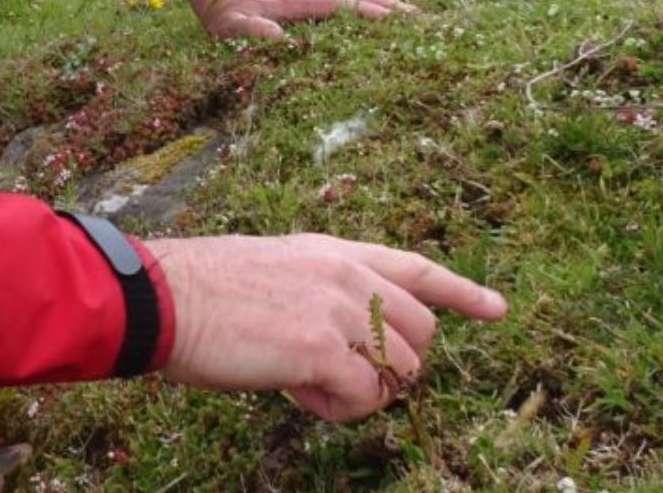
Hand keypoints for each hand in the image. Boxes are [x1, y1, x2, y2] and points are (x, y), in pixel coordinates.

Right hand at [147, 234, 505, 420]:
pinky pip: (365, 398)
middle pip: (420, 333)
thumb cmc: (203, 290)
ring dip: (362, 393)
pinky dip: (337, 410)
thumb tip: (343, 337)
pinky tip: (298, 394)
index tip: (497, 310)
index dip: (461, 292)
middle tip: (340, 376)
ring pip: (400, 371)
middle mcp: (348, 275)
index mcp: (334, 252)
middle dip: (393, 366)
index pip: (415, 268)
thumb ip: (321, 290)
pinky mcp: (322, 349)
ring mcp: (339, 310)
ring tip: (306, 384)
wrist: (165, 298)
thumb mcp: (276, 267)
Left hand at [201, 0, 415, 40]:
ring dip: (385, 3)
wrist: (223, 2)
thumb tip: (276, 35)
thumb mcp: (232, 28)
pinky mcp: (316, 4)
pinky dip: (373, 7)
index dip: (361, 11)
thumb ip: (251, 30)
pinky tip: (390, 21)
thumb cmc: (227, 22)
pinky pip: (349, 3)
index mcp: (293, 3)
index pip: (334, 5)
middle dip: (386, 4)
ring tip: (414, 17)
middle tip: (418, 18)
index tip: (389, 19)